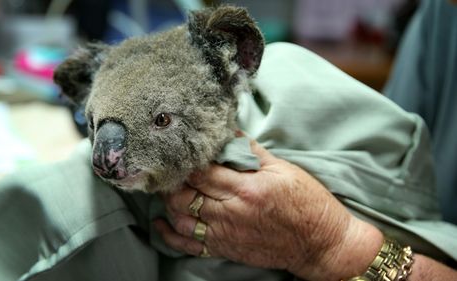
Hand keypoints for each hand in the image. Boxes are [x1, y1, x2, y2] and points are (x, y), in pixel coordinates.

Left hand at [155, 140, 383, 280]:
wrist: (320, 244)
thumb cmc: (307, 204)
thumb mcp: (283, 169)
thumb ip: (251, 152)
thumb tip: (229, 133)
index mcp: (245, 189)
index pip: (201, 172)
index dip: (185, 160)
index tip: (178, 150)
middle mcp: (230, 213)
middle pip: (184, 195)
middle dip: (172, 180)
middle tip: (169, 167)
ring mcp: (224, 234)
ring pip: (181, 219)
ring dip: (169, 202)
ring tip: (166, 188)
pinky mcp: (224, 249)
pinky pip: (188, 246)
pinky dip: (170, 235)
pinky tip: (161, 223)